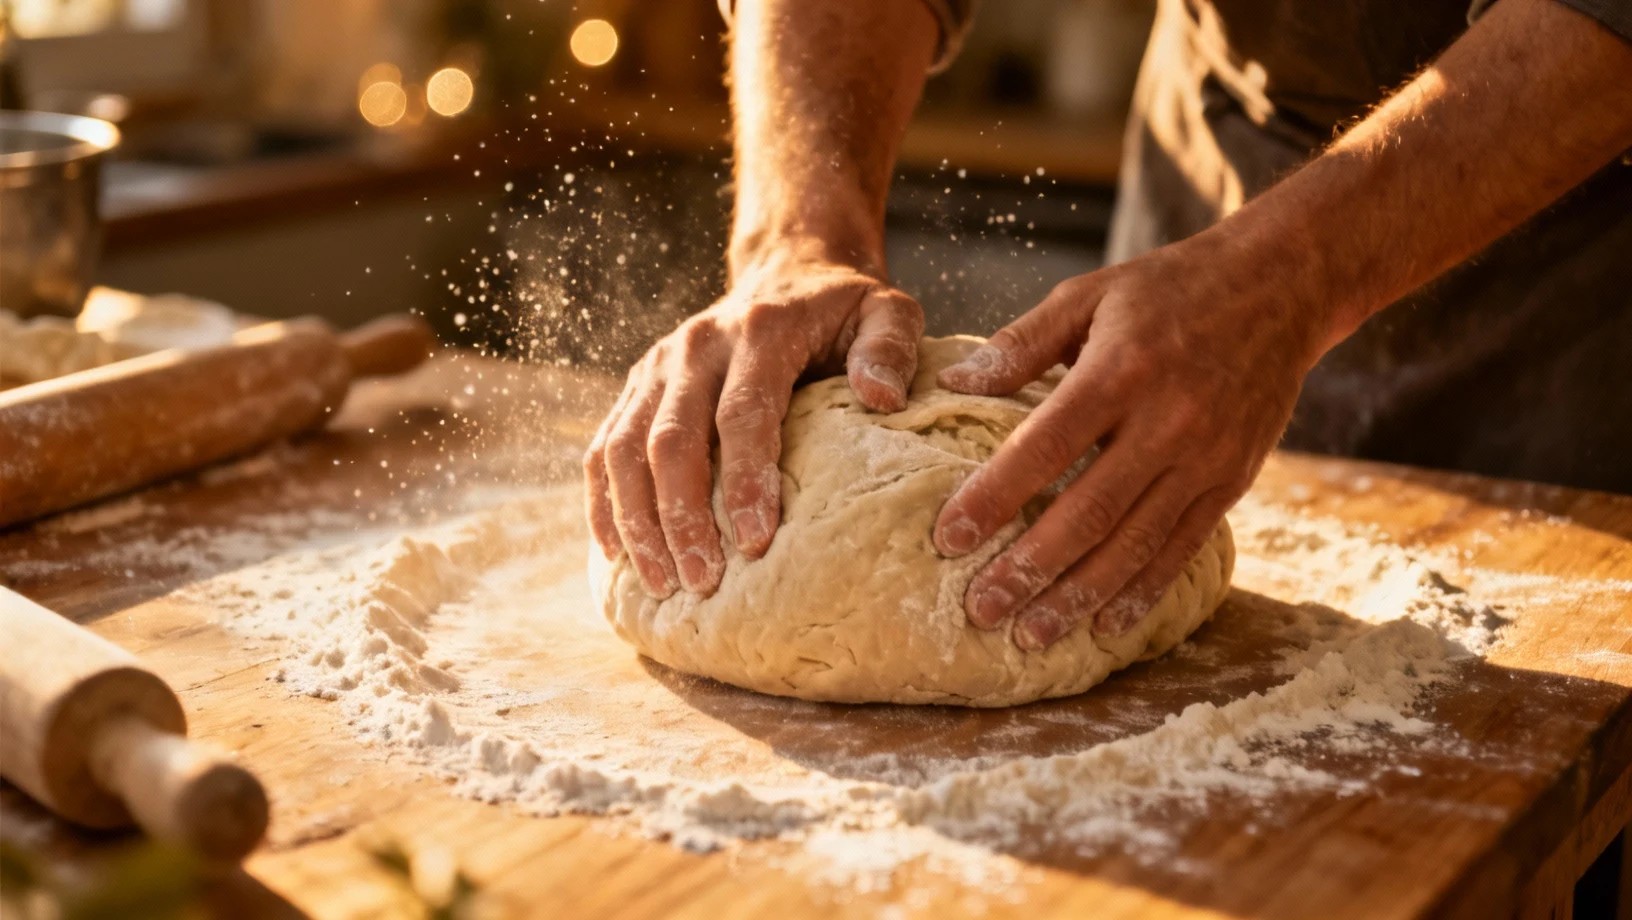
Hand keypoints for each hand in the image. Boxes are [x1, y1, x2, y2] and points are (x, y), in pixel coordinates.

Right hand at [585, 254, 924, 597]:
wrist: (786, 272)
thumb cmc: (843, 310)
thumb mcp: (886, 310)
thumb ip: (890, 347)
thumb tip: (881, 398)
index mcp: (758, 331)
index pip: (742, 413)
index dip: (745, 480)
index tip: (756, 542)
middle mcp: (695, 346)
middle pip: (670, 439)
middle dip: (681, 517)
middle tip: (702, 582)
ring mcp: (656, 366)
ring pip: (624, 448)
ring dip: (637, 521)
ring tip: (661, 584)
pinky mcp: (636, 386)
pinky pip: (603, 448)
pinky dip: (604, 502)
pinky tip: (616, 554)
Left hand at [932, 237, 1327, 649]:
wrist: (1282, 287)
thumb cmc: (1169, 289)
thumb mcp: (1090, 295)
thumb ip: (1022, 343)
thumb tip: (955, 384)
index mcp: (1120, 371)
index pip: (1044, 447)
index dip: (995, 497)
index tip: (948, 538)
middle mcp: (1167, 422)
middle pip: (1088, 512)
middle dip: (1030, 569)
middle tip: (980, 609)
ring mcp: (1206, 458)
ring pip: (1135, 544)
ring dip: (1079, 597)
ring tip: (1031, 636)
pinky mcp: (1233, 480)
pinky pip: (1182, 548)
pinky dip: (1143, 591)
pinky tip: (1105, 625)